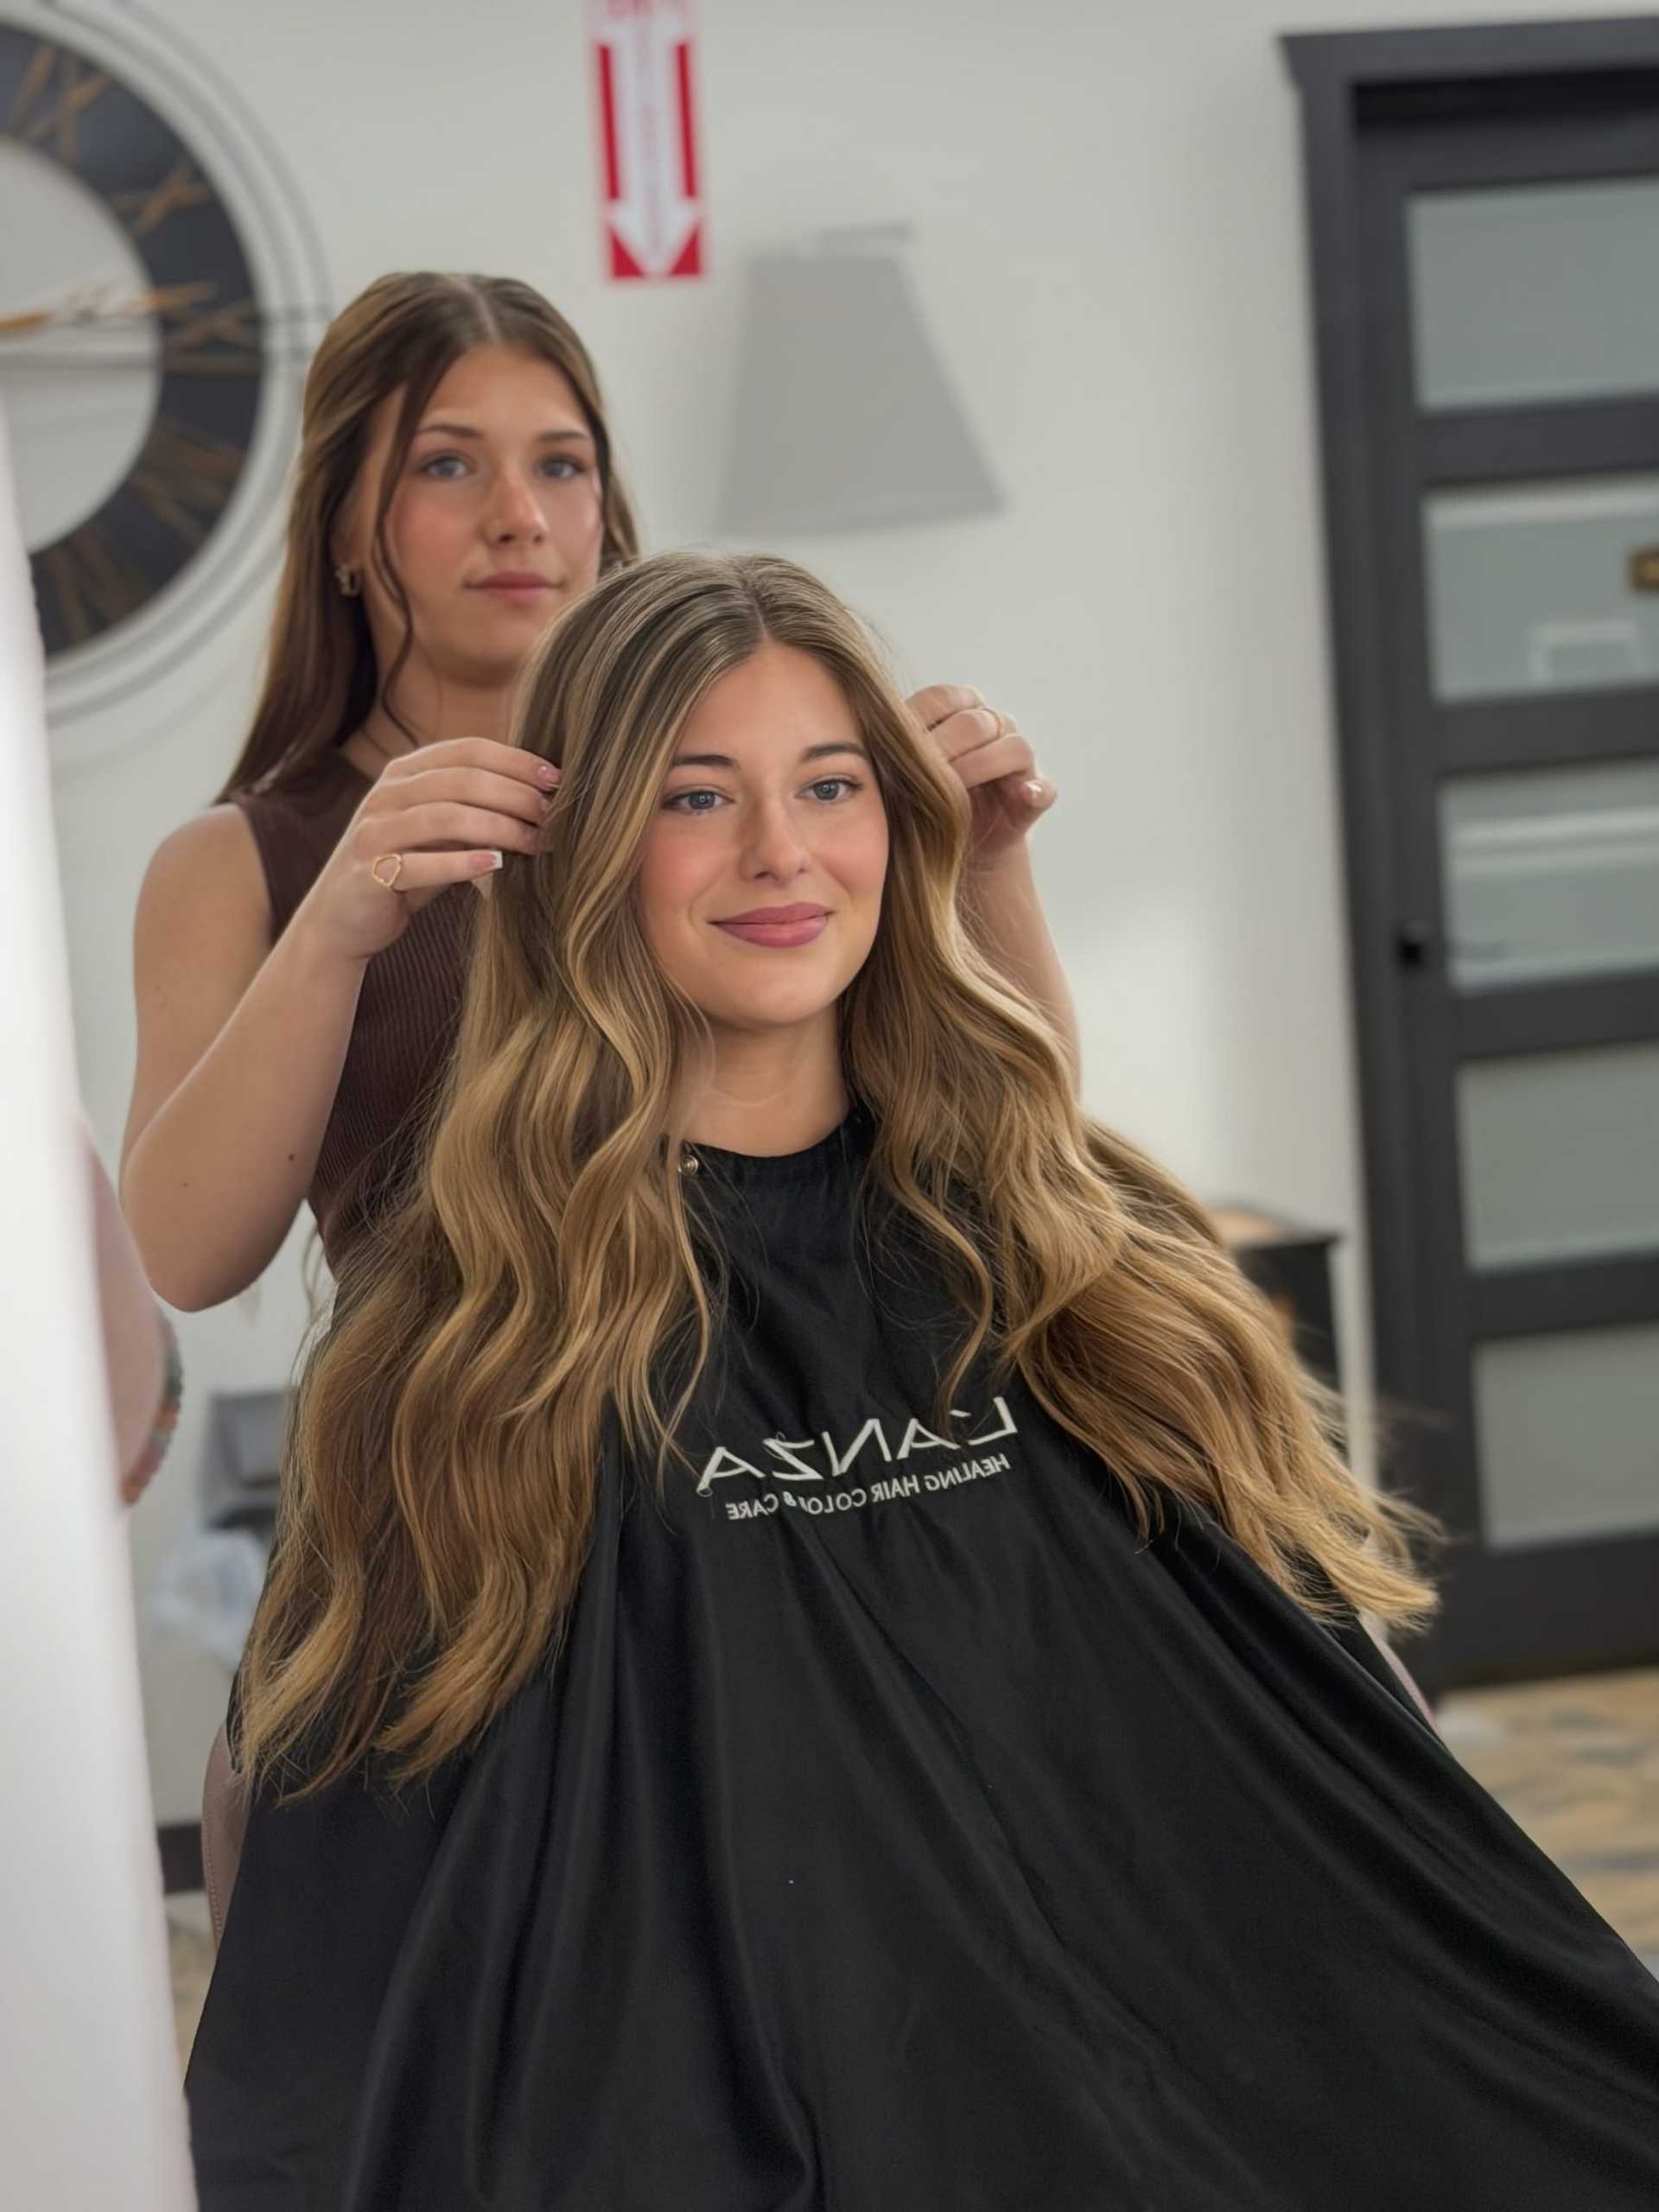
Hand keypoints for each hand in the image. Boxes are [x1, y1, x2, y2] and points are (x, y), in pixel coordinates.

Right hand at [294, 737, 557, 964]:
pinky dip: (460, 863)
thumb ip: (476, 811)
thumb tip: (544, 800)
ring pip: (445, 816)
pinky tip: (495, 866)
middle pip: (461, 780)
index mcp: (405, 773)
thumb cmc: (406, 871)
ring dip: (498, 827)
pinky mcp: (369, 870)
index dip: (515, 760)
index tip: (555, 778)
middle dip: (514, 794)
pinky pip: (419, 863)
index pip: (467, 750)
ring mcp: (374, 830)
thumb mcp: (442, 834)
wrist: (343, 920)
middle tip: (552, 815)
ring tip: (534, 841)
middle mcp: (386, 793)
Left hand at [907, 685, 1054, 866]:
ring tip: (957, 790)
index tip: (898, 747)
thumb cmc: (916, 800)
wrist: (947, 847)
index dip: (921, 719)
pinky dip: (1036, 791)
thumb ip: (891, 751)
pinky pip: (1043, 788)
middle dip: (948, 746)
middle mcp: (993, 727)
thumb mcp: (898, 774)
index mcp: (958, 711)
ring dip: (983, 766)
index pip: (943, 698)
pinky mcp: (1033, 795)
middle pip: (977, 722)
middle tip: (922, 773)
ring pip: (1013, 747)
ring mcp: (1017, 761)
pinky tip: (1023, 795)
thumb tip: (862, 741)